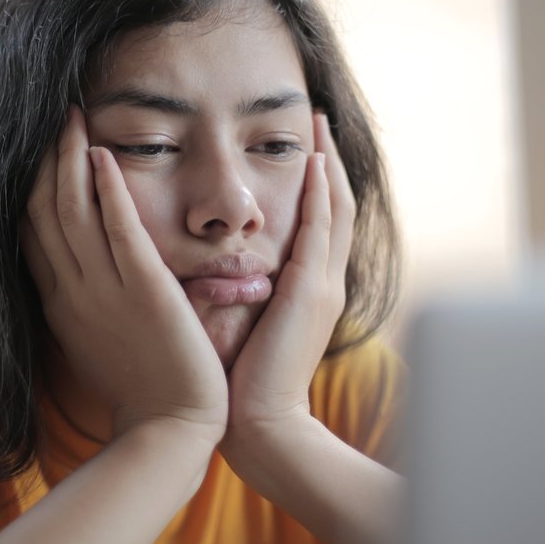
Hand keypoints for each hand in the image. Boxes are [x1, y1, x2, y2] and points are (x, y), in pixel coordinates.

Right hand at [21, 107, 227, 442]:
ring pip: (72, 211)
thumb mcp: (96, 340)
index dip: (29, 185)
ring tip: (72, 116)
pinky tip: (102, 154)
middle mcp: (73, 291)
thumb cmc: (142, 389)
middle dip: (44, 158)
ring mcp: (104, 290)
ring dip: (70, 158)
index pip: (31, 232)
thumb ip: (83, 302)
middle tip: (53, 115)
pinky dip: (106, 189)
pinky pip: (118, 229)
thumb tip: (76, 272)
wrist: (169, 431)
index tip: (33, 149)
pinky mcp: (144, 290)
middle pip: (43, 210)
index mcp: (61, 303)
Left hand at [223, 113, 354, 439]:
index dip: (313, 183)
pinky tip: (314, 160)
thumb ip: (238, 290)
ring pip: (334, 207)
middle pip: (333, 205)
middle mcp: (322, 280)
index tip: (300, 147)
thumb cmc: (240, 381)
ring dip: (327, 163)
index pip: (316, 222)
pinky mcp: (312, 290)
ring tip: (318, 124)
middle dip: (326, 160)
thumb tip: (210, 267)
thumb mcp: (245, 323)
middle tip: (316, 119)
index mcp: (306, 289)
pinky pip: (321, 228)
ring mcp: (323, 284)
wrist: (261, 424)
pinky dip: (320, 192)